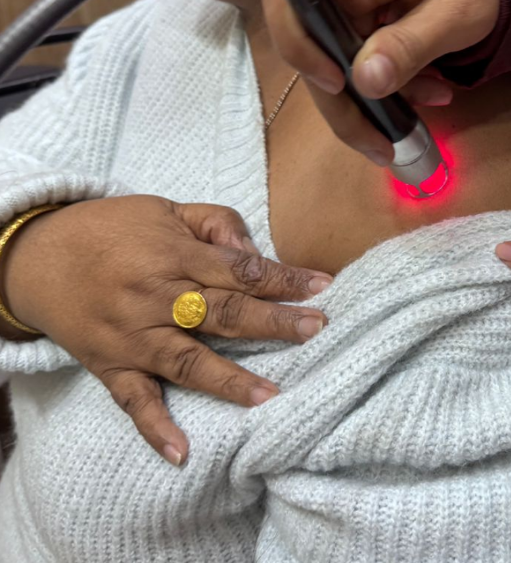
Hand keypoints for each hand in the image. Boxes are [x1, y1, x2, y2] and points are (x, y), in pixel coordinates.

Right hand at [0, 196, 333, 464]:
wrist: (36, 257)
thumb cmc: (111, 229)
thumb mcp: (165, 209)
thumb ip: (216, 223)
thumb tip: (256, 252)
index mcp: (172, 254)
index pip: (239, 269)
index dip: (283, 278)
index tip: (323, 286)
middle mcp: (154, 297)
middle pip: (223, 313)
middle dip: (273, 322)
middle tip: (317, 330)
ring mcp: (131, 336)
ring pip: (186, 361)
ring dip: (229, 380)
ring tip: (270, 395)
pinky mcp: (110, 365)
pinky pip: (133, 400)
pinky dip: (155, 427)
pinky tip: (182, 453)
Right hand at [258, 0, 499, 165]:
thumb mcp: (460, 12)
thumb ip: (412, 45)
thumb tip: (364, 82)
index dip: (298, 42)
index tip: (337, 85)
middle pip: (306, 36)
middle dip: (343, 99)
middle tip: (381, 144)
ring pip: (325, 52)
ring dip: (366, 95)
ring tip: (416, 114)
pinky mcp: (344, 1)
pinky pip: (343, 48)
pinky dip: (376, 78)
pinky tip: (415, 92)